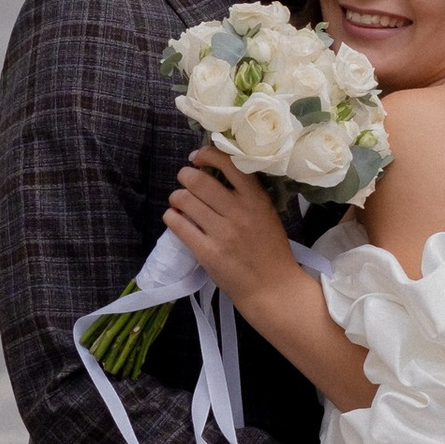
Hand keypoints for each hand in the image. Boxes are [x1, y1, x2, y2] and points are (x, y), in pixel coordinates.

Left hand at [164, 148, 297, 309]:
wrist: (273, 288)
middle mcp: (239, 212)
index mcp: (256, 199)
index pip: (228, 164)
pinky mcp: (207, 252)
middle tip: (184, 180)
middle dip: (185, 176)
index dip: (206, 155)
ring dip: (176, 197)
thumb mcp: (267, 214)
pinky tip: (175, 218)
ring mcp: (222, 233)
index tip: (197, 158)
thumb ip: (246, 194)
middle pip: (197, 180)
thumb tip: (213, 173)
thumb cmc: (270, 250)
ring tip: (179, 201)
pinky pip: (178, 225)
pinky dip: (171, 217)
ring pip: (183, 200)